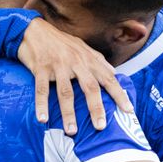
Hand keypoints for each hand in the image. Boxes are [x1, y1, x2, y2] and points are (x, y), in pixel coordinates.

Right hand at [17, 17, 132, 134]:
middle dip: (96, 108)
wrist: (34, 30)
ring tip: (72, 131)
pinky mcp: (41, 68)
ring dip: (69, 113)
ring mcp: (58, 65)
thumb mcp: (82, 47)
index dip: (119, 94)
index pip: (108, 78)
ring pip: (66, 92)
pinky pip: (41, 89)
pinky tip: (42, 119)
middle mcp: (76, 62)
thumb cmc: (60, 42)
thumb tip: (114, 72)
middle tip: (100, 127)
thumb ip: (98, 60)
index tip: (128, 110)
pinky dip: (41, 105)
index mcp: (88, 59)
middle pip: (90, 87)